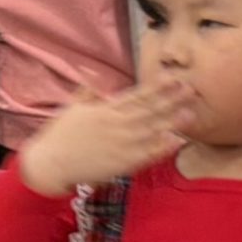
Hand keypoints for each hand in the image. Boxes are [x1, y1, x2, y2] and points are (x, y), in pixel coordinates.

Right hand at [17, 83, 189, 197]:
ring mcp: (120, 145)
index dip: (157, 87)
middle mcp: (116, 124)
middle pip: (149, 110)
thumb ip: (87, 94)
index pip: (137, 95)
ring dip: (172, 121)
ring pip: (151, 130)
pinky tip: (175, 141)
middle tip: (192, 90)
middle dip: (171, 99)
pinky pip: (145, 155)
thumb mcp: (72, 108)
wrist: (50, 163)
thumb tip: (93, 78)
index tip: (174, 78)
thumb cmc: (59, 136)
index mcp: (106, 109)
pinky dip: (161, 148)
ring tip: (190, 112)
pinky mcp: (121, 164)